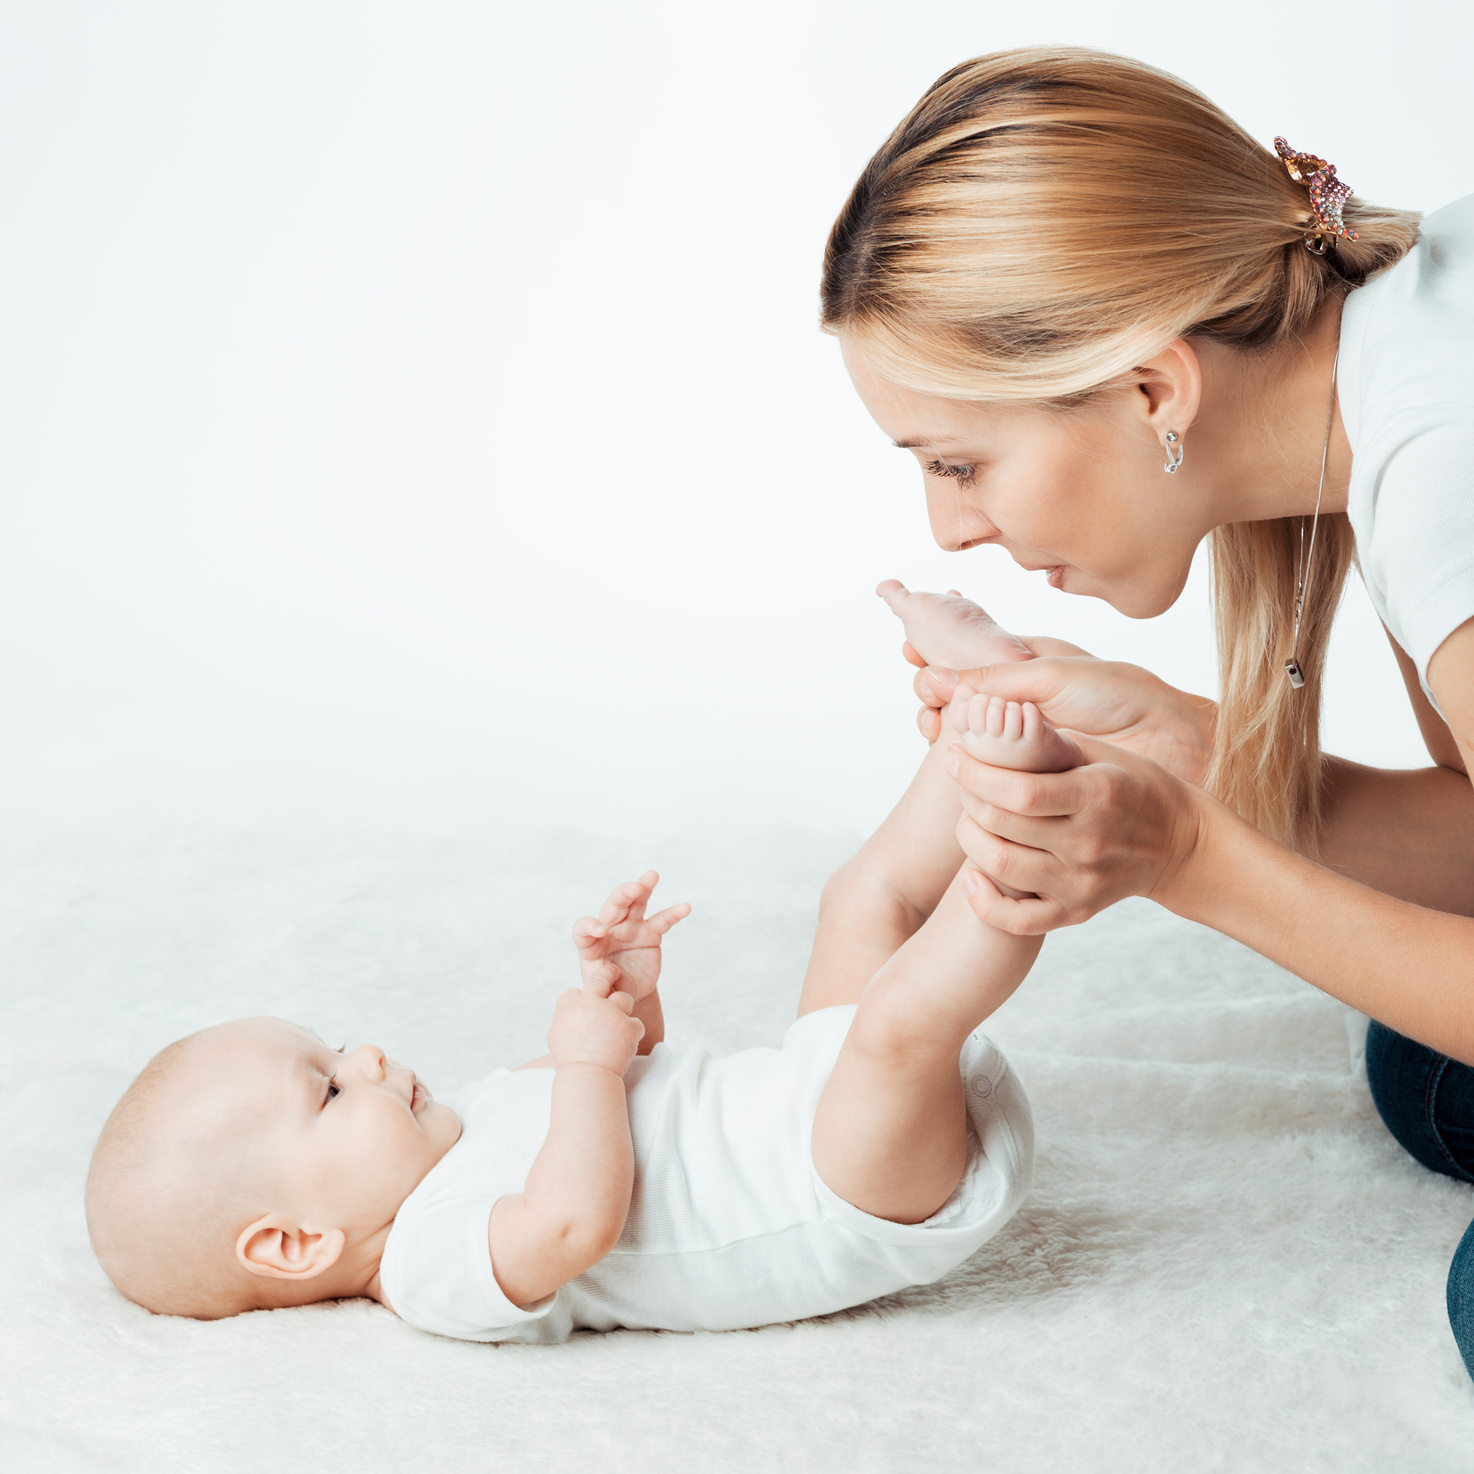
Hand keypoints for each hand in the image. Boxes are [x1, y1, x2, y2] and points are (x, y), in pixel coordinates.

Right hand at [547, 975, 644, 1075]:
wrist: (587, 1078)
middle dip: (608, 973)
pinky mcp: (629, 1025)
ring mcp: (612, 1013)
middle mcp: (591, 1004)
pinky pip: (636, 1024)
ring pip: (624, 998)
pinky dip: (632, 1034)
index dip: (579, 999)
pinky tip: (626, 1045)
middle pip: (601, 978)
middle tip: (613, 972)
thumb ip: (565, 1019)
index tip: (583, 1008)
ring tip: (620, 1023)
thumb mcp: (557, 1037)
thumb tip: (567, 1011)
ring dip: (623, 1010)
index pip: (574, 992)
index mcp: (570, 1006)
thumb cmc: (571, 1063)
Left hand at [572, 870, 689, 1003]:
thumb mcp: (600, 988)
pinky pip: (662, 921)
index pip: (584, 929)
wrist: (627, 992)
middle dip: (623, 895)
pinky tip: (685, 907)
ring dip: (643, 888)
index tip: (601, 931)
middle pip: (613, 906)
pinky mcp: (650, 934)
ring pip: (635, 903)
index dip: (590, 926)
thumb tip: (609, 976)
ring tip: (652, 875)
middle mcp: (609, 929)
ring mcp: (630, 928)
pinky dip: (673, 913)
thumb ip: (602, 982)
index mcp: (590, 944)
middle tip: (634, 887)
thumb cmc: (609, 988)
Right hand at [909, 640, 1214, 784]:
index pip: (965, 663)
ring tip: (933, 734)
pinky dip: (965, 776)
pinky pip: (988, 780)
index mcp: (1023, 670)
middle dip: (932, 701)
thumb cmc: (1121, 697)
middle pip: (958, 703)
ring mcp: (1022, 748)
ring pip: (966, 742)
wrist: (1173, 744)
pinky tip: (954, 772)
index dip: (937, 660)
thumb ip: (995, 677)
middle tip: (924, 707)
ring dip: (943, 736)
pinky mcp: (1031, 784)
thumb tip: (934, 676)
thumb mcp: (1052, 676)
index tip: (910, 657)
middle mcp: (1018, 708)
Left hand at [945, 733, 1209, 933]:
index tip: (955, 756)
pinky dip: (985, 903)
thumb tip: (995, 720)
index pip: (1021, 790)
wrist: (1180, 845)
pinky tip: (972, 876)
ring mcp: (1082, 882)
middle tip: (961, 779)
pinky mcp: (1077, 911)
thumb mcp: (1104, 753)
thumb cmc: (1135, 787)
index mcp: (1097, 795)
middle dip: (967, 797)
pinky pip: (1018, 921)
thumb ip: (1051, 743)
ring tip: (968, 818)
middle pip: (1002, 825)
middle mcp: (1089, 843)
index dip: (976, 773)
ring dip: (970, 840)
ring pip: (1001, 868)